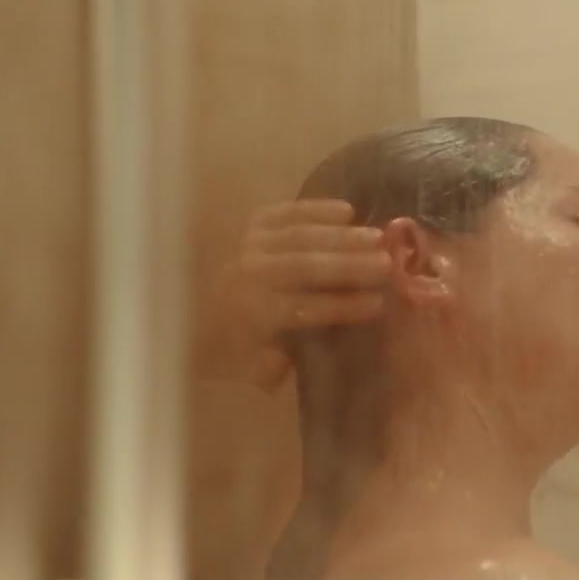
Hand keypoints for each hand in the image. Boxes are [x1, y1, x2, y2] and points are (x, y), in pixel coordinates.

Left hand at [215, 200, 389, 391]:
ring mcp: (250, 246)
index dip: (342, 306)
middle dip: (349, 265)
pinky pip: (284, 213)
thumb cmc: (231, 352)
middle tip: (387, 263)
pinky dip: (315, 209)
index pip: (305, 308)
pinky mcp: (252, 228)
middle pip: (305, 266)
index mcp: (253, 314)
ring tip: (376, 237)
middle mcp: (250, 275)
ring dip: (340, 236)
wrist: (190, 319)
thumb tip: (311, 344)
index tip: (378, 304)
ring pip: (299, 237)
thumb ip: (281, 362)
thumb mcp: (253, 370)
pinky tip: (347, 211)